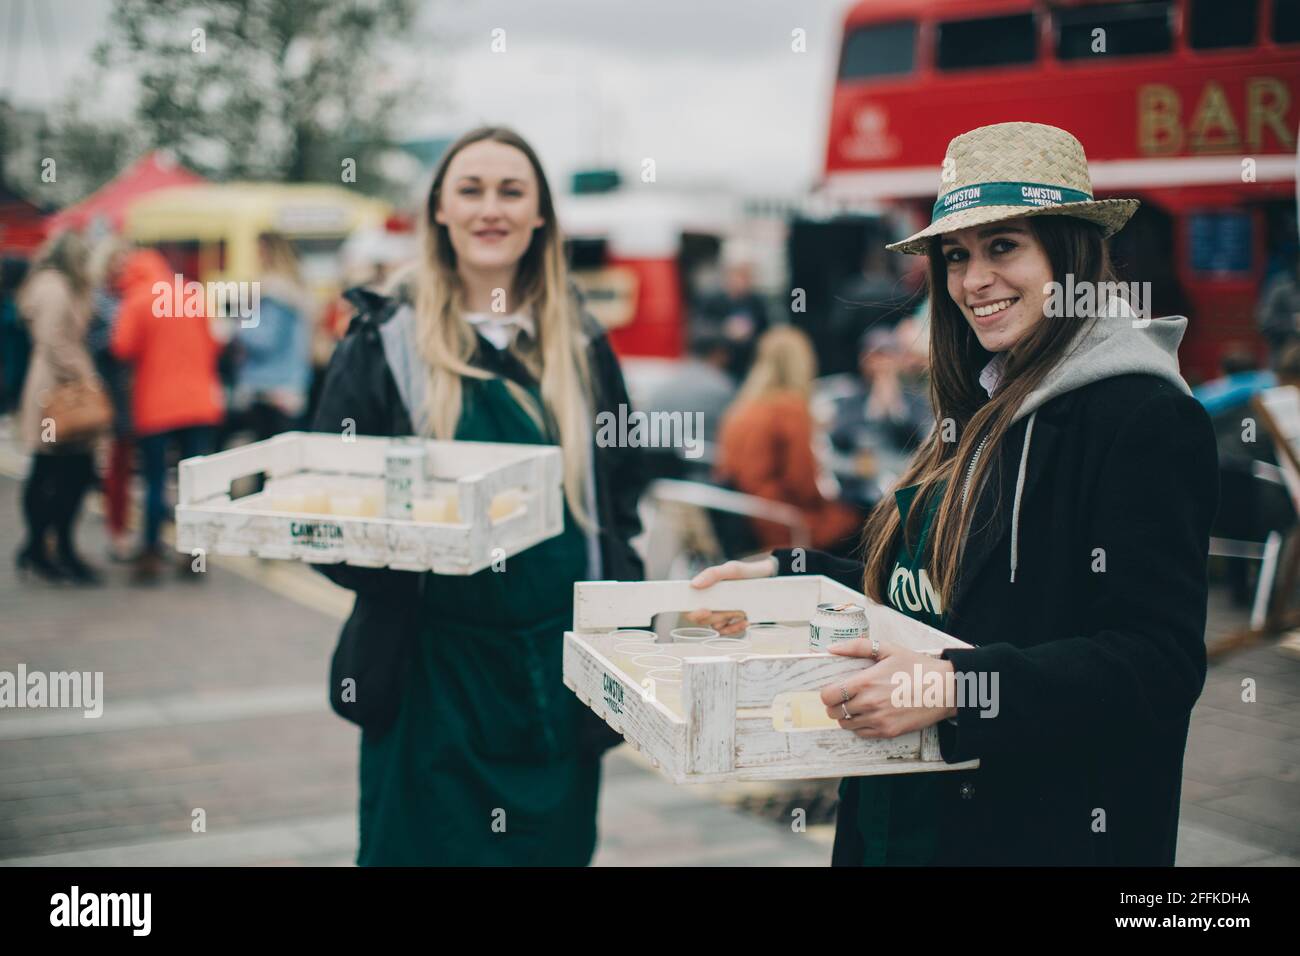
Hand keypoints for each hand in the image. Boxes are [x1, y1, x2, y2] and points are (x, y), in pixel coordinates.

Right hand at [686, 557, 777, 635]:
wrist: (769, 578)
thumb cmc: (747, 572)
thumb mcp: (732, 569)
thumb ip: (712, 574)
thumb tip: (694, 584)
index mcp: (705, 591)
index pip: (688, 608)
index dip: (693, 613)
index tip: (705, 610)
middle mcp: (710, 603)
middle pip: (702, 619)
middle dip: (716, 617)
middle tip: (731, 610)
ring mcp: (721, 613)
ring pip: (716, 626)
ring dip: (728, 622)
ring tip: (742, 612)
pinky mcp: (733, 621)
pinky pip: (728, 631)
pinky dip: (736, 628)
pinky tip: (745, 621)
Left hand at [819, 638, 956, 738]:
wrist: (945, 689)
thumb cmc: (917, 667)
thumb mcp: (887, 649)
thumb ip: (856, 647)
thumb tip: (831, 648)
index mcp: (865, 683)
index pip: (829, 695)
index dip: (828, 692)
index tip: (834, 689)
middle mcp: (869, 704)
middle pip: (834, 712)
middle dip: (835, 704)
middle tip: (845, 697)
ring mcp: (878, 721)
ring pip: (846, 725)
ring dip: (846, 716)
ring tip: (857, 705)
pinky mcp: (888, 732)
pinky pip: (862, 734)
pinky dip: (860, 726)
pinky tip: (869, 715)